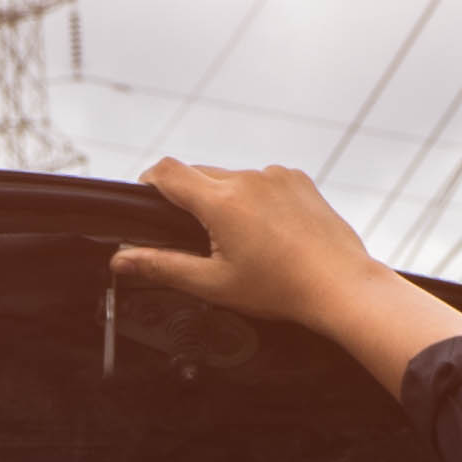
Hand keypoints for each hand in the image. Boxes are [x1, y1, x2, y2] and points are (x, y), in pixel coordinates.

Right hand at [114, 156, 461, 396]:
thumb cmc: (281, 289)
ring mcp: (276, 175)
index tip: (147, 199)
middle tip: (197, 240)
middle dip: (189, 199)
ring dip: (224, 200)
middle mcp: (248, 178)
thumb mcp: (213, 285)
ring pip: (231, 178)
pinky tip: (267, 233)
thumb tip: (121, 260)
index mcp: (221, 202)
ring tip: (241, 243)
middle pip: (198, 174)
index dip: (149, 183)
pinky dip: (255, 200)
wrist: (340, 286)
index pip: (167, 171)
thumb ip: (162, 267)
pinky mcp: (297, 179)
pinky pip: (262, 180)